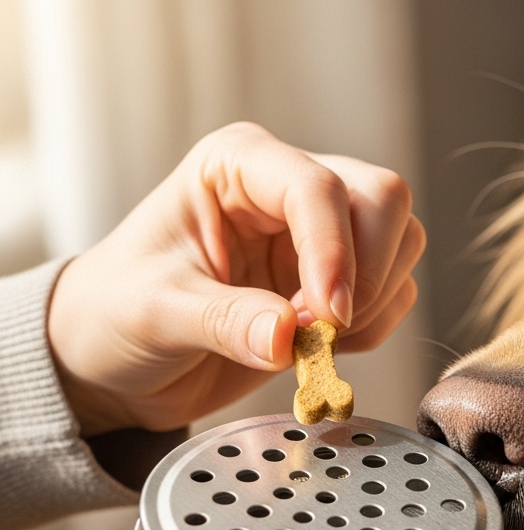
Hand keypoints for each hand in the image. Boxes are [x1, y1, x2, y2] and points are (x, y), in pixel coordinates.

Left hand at [48, 122, 425, 435]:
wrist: (120, 362)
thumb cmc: (117, 315)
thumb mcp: (155, 313)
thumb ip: (224, 321)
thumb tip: (287, 337)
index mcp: (238, 167)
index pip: (318, 186)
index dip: (334, 252)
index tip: (327, 316)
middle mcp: (288, 192)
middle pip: (382, 200)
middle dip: (369, 271)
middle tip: (322, 328)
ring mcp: (322, 238)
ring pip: (401, 245)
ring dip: (373, 304)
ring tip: (310, 341)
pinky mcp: (340, 284)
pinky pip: (394, 296)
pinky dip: (373, 330)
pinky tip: (319, 350)